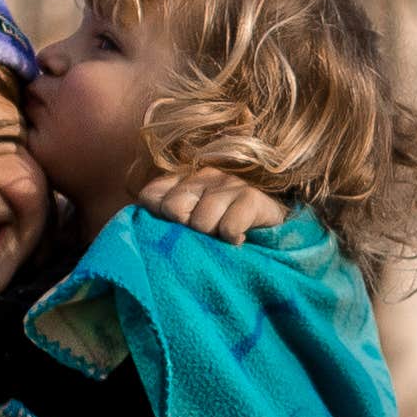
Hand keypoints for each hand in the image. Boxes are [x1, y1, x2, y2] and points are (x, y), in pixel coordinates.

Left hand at [141, 169, 283, 240]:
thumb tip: (140, 231)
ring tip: (222, 238)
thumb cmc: (225, 227)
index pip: (151, 196)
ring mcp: (230, 184)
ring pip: (201, 222)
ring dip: (212, 238)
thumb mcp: (192, 222)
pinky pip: (228, 228)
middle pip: (174, 209)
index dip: (158, 219)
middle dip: (186, 230)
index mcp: (184, 179)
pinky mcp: (253, 197)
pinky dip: (232, 241)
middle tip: (204, 235)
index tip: (176, 230)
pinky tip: (240, 239)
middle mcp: (204, 175)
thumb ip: (165, 220)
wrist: (277, 227)